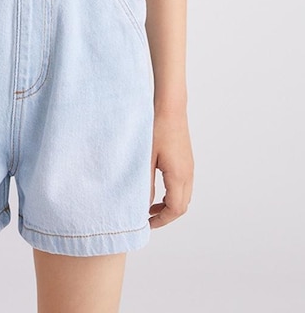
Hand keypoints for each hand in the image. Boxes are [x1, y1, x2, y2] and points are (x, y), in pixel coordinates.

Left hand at [149, 112, 193, 227]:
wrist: (170, 108)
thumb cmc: (156, 129)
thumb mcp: (145, 159)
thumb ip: (144, 184)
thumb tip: (143, 204)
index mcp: (178, 175)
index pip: (175, 209)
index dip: (161, 220)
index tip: (147, 224)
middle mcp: (188, 173)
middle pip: (182, 206)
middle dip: (166, 216)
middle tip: (147, 218)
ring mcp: (189, 167)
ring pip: (184, 196)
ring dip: (169, 205)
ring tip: (150, 206)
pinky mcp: (186, 160)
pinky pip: (183, 185)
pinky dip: (172, 194)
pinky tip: (158, 190)